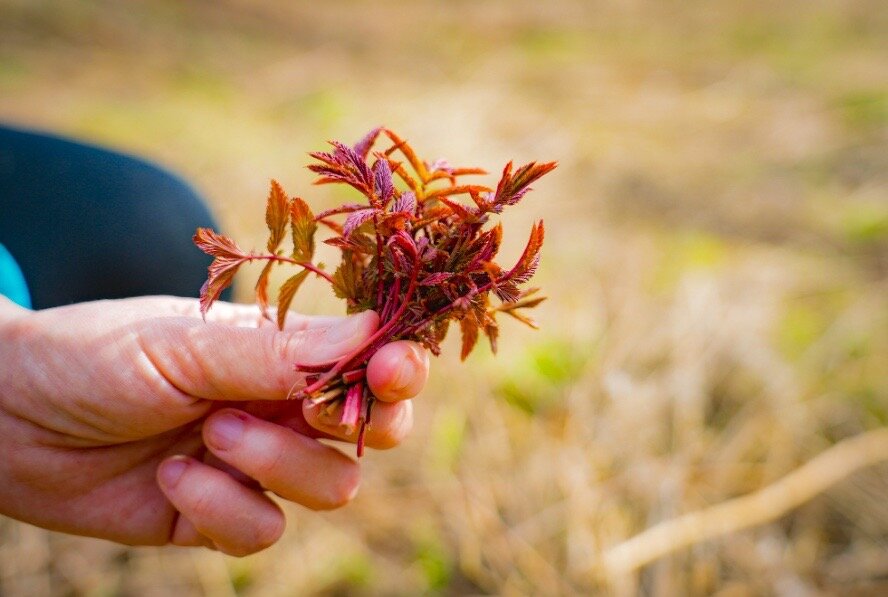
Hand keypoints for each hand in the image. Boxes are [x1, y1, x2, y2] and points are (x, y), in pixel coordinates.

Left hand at [0, 295, 428, 555]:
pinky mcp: (218, 515)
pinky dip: (219, 506)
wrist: (12, 415)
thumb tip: (377, 334)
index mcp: (285, 352)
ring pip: (329, 486)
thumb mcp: (188, 342)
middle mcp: (282, 407)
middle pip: (371, 433)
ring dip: (271, 462)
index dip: (397, 370)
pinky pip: (261, 531)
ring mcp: (255, 464)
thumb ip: (282, 351)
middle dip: (356, 427)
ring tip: (208, 432)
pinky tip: (170, 476)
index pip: (371, 362)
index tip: (394, 371)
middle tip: (307, 410)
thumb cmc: (99, 354)